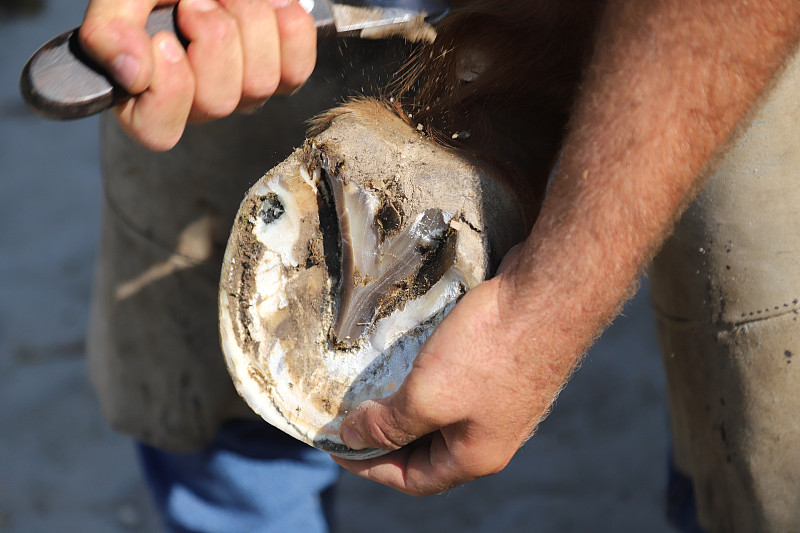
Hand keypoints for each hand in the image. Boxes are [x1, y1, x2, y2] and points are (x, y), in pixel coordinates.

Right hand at [78, 0, 315, 149]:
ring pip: (259, 85)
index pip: (158, 130)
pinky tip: (270, 3)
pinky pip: (297, 69)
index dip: (168, 88)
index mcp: (151, 91)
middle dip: (212, 37)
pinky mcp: (285, 73)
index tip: (164, 39)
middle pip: (217, 103)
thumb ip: (110, 29)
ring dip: (247, 22)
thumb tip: (130, 74)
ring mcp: (245, 90)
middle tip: (197, 0)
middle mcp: (201, 100)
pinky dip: (288, 27)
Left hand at [332, 247, 580, 495]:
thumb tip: (353, 436)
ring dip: (406, 405)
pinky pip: (455, 385)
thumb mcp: (427, 396)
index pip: (412, 480)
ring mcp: (500, 400)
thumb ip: (388, 423)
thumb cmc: (490, 351)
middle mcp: (491, 434)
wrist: (549, 293)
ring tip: (374, 386)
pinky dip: (427, 379)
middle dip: (387, 435)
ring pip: (441, 415)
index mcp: (476, 455)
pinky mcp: (503, 367)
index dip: (370, 466)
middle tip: (351, 414)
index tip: (336, 444)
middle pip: (427, 450)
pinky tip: (410, 357)